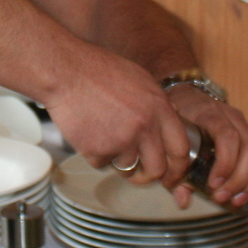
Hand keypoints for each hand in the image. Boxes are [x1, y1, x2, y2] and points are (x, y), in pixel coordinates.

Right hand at [39, 47, 192, 194]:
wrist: (66, 71)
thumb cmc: (99, 70)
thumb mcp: (140, 79)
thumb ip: (158, 102)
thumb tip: (173, 116)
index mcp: (159, 108)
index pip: (181, 149)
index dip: (178, 168)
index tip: (171, 177)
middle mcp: (145, 127)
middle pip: (157, 169)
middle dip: (148, 176)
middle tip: (139, 174)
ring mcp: (121, 140)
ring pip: (127, 167)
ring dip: (116, 157)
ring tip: (103, 132)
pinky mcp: (98, 150)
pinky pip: (101, 163)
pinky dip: (94, 153)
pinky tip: (88, 131)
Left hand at [166, 83, 247, 207]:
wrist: (186, 95)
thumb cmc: (177, 120)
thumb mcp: (171, 138)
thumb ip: (175, 169)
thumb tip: (183, 201)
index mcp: (209, 113)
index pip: (227, 135)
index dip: (226, 162)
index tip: (213, 185)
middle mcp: (231, 116)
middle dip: (240, 178)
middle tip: (224, 198)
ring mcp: (245, 123)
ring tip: (240, 199)